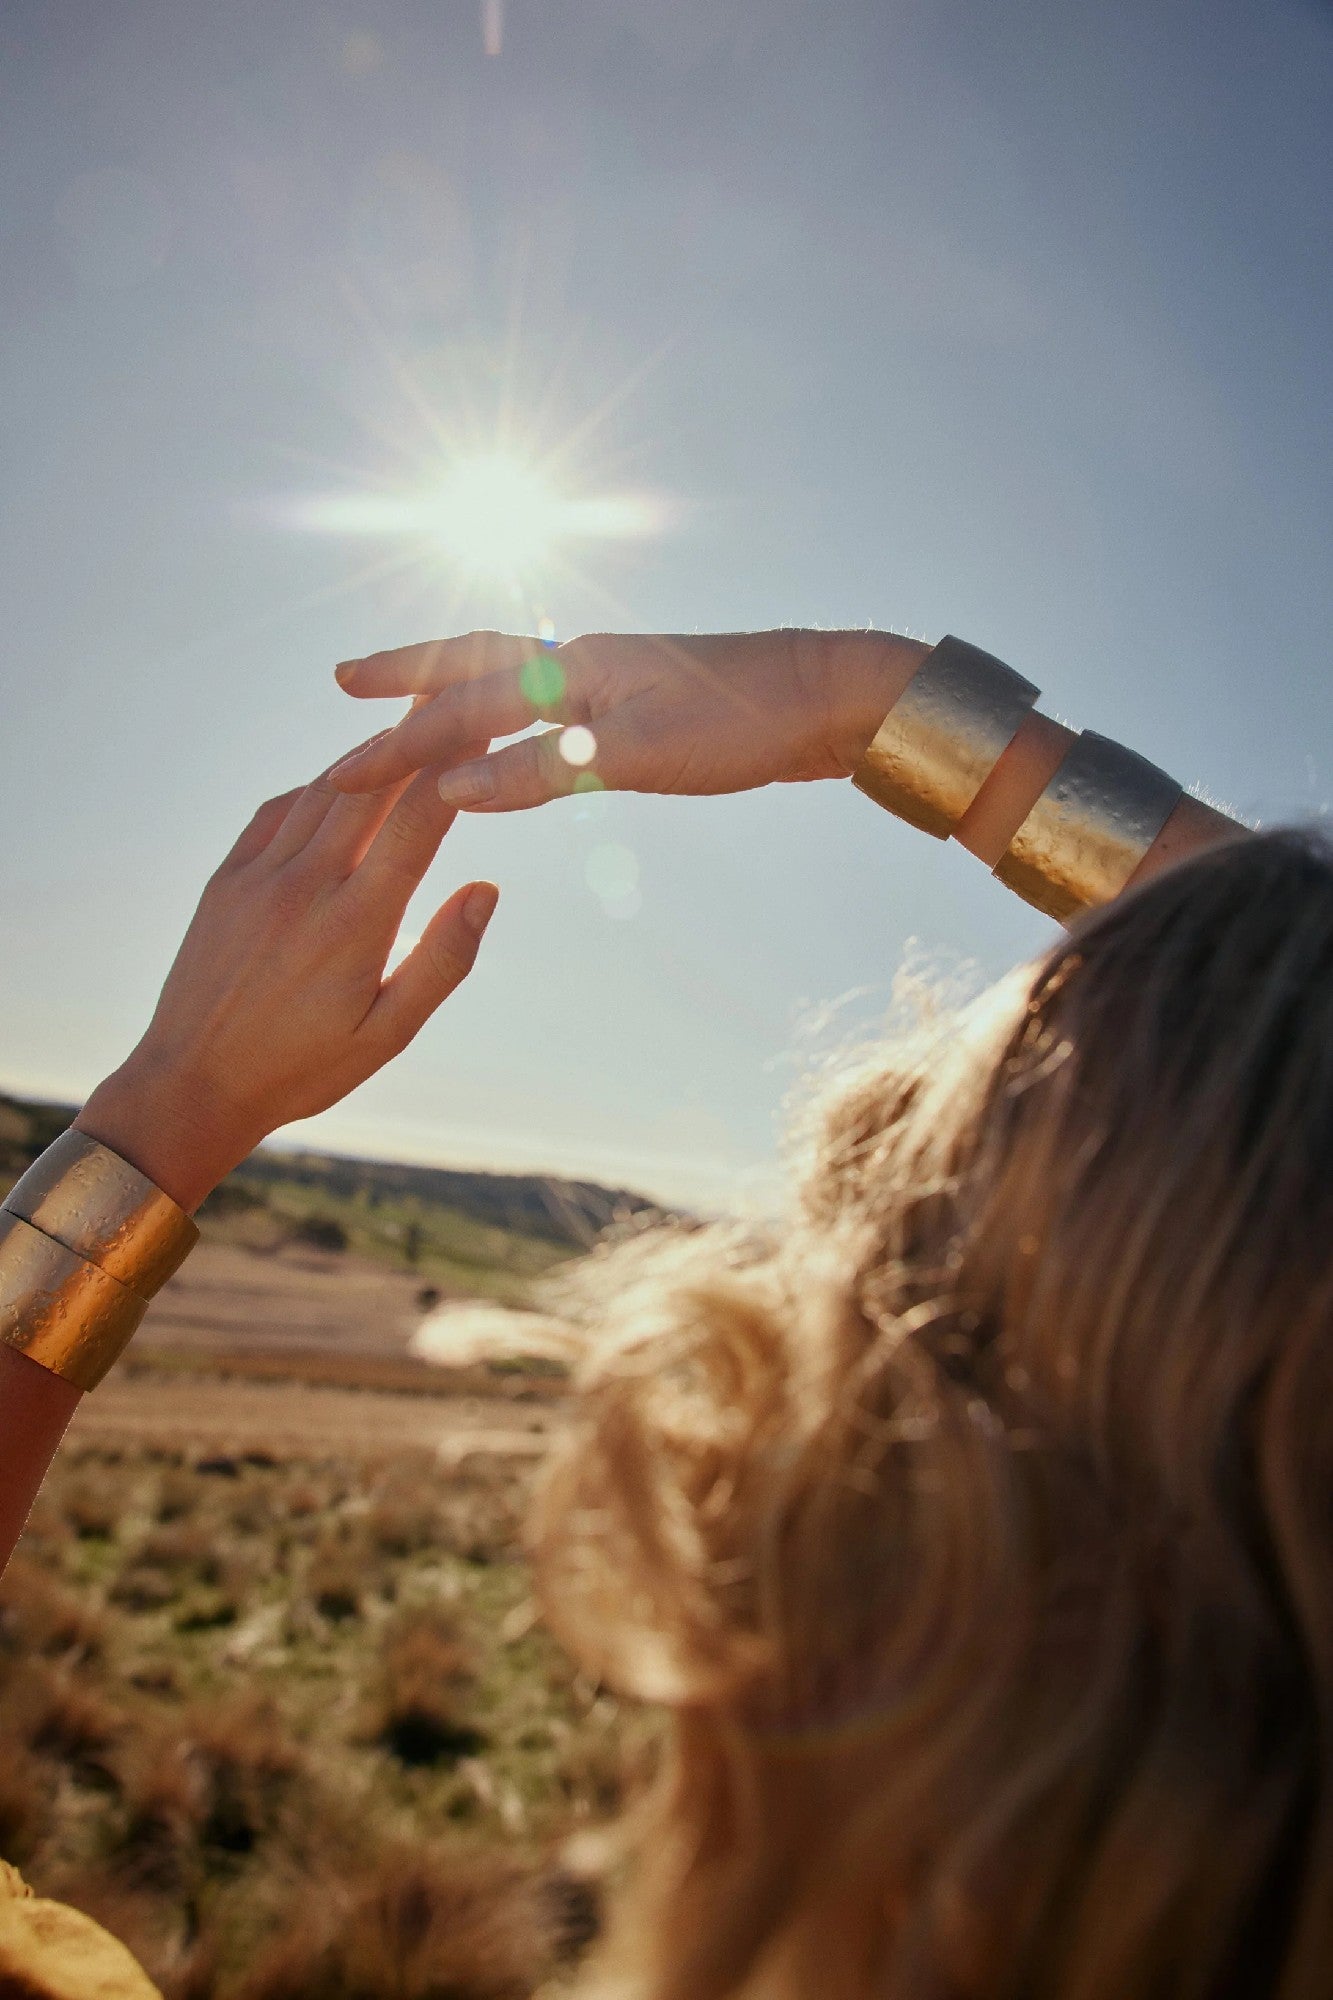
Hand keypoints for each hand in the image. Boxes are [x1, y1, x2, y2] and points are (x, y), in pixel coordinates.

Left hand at [76, 765, 497, 1210]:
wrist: (191, 1085)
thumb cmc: (301, 1069)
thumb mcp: (388, 1034)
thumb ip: (443, 960)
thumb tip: (486, 889)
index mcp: (355, 924)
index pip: (417, 822)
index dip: (454, 768)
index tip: (485, 728)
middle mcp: (305, 886)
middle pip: (371, 787)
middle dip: (416, 740)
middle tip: (452, 697)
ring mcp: (258, 877)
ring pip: (324, 791)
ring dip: (368, 755)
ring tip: (406, 723)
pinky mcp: (226, 880)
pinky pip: (277, 811)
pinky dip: (317, 787)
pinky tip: (340, 781)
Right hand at [326, 628, 928, 810]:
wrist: (832, 698)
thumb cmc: (744, 725)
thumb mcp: (637, 758)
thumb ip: (541, 771)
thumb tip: (451, 789)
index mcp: (573, 669)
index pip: (461, 709)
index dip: (398, 746)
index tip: (339, 772)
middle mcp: (582, 659)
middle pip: (472, 662)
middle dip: (404, 676)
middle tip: (343, 682)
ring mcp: (611, 674)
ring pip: (509, 675)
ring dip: (452, 687)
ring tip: (408, 695)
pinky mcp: (638, 698)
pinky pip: (545, 700)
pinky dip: (506, 710)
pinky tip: (509, 726)